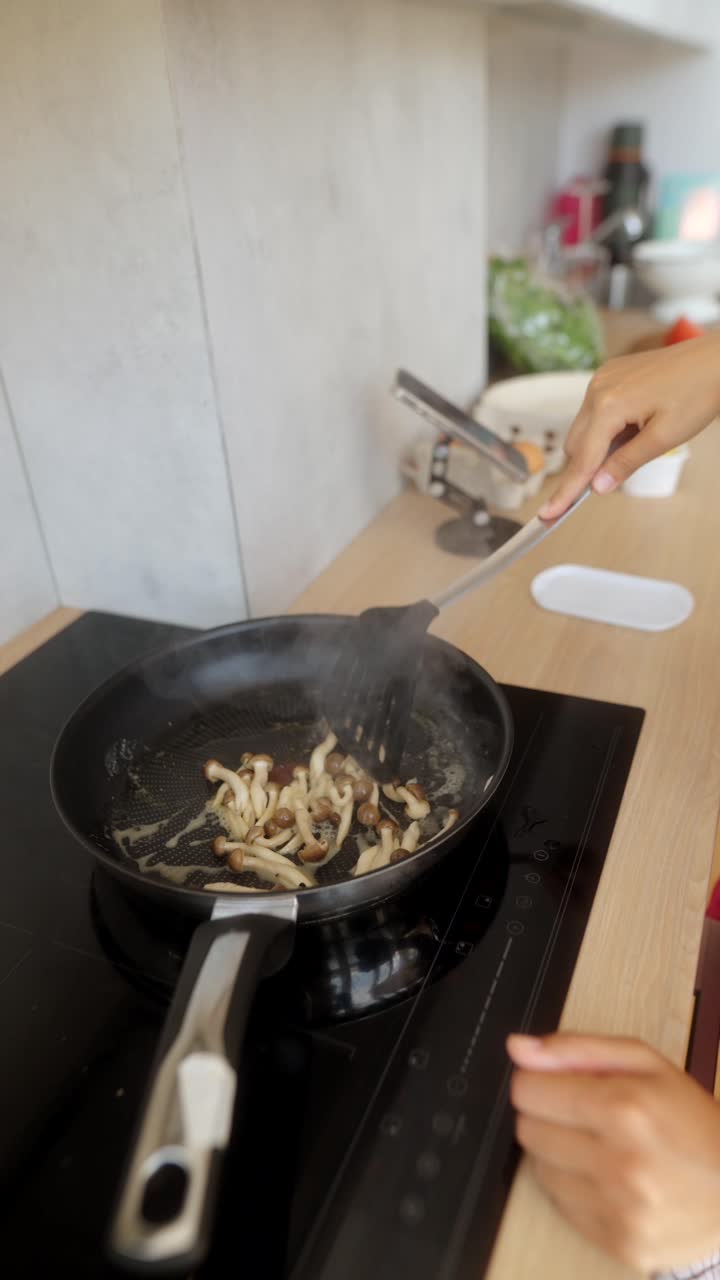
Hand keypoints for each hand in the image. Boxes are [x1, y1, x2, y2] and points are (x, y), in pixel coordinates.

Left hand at [507, 1032, 719, 1272]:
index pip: (528, 1090)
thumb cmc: (692, 1122)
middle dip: (547, 1116)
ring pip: (539, 1169)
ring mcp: (619, 1209)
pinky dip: (574, 1188)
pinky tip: (607, 1179)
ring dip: (558, 1154)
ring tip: (598, 1148)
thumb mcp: (646, 1064)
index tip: (556, 1085)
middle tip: (584, 1117)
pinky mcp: (619, 1243)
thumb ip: (577, 1050)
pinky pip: (561, 1206)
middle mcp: (619, 1162)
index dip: (537, 1082)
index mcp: (625, 1108)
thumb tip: (518, 1048)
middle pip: (528, 1130)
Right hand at [539, 336, 719, 518]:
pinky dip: (606, 428)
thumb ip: (627, 462)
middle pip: (576, 445)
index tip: (549, 514)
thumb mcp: (664, 437)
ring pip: (584, 428)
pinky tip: (633, 427)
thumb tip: (598, 486)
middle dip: (587, 467)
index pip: (582, 459)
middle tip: (612, 480)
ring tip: (638, 441)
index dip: (567, 491)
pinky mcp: (609, 375)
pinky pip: (594, 411)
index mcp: (609, 405)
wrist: (715, 359)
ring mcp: (601, 379)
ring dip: (599, 446)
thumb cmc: (698, 392)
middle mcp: (597, 388)